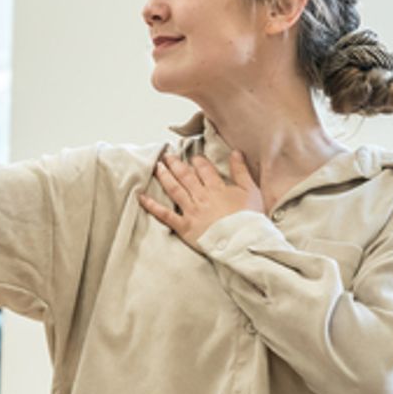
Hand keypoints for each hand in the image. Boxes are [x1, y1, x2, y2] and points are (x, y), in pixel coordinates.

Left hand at [138, 150, 263, 249]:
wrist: (244, 241)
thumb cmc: (251, 218)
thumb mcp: (251, 191)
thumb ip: (241, 171)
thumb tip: (235, 152)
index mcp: (217, 188)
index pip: (204, 169)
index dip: (197, 161)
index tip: (193, 157)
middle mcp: (201, 196)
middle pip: (185, 176)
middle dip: (175, 164)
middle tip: (167, 155)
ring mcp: (191, 211)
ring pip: (174, 189)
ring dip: (164, 176)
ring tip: (157, 166)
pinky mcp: (184, 227)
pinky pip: (165, 215)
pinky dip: (152, 206)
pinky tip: (141, 197)